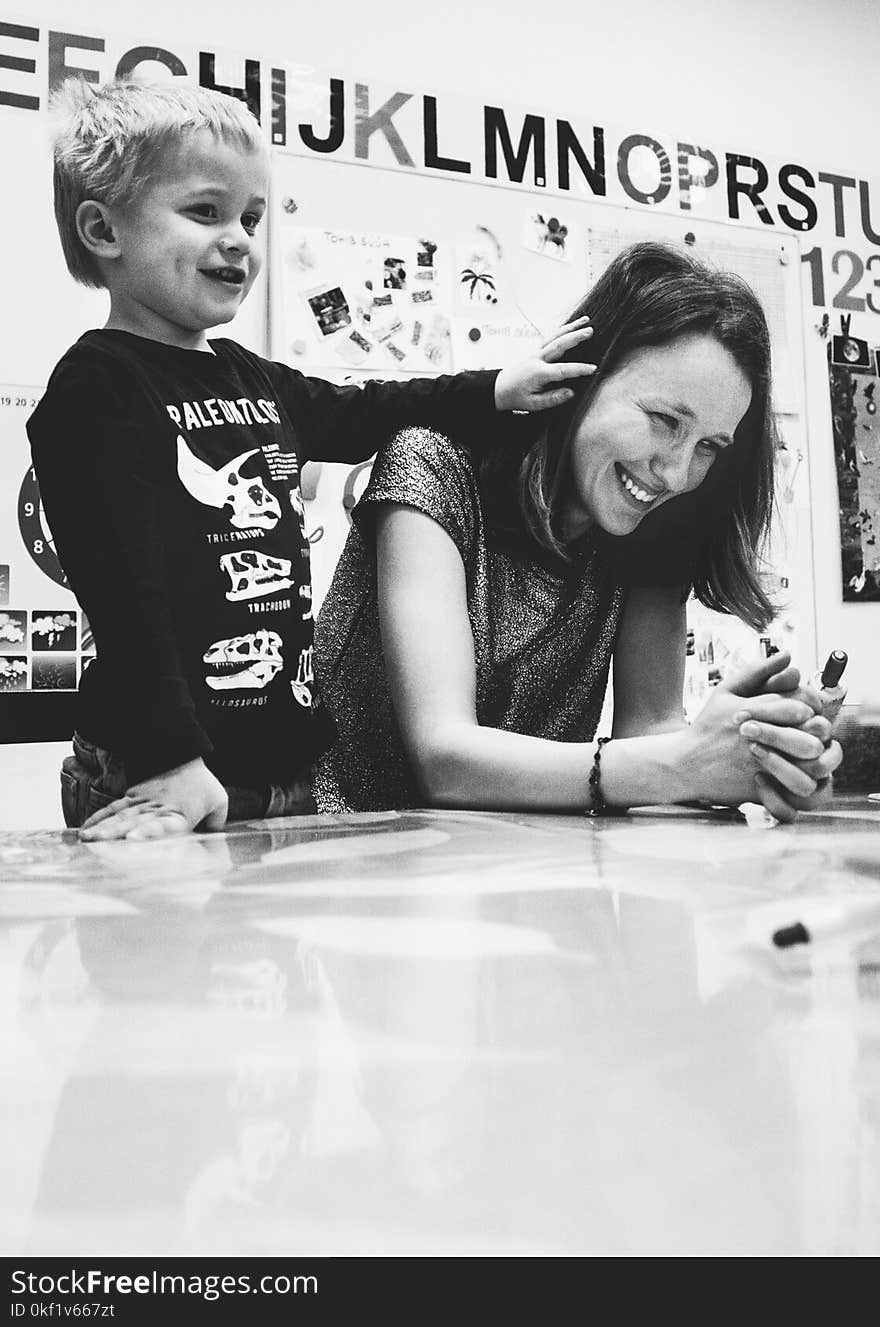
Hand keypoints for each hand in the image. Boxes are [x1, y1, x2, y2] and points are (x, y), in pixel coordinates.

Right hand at [79, 757, 227, 840]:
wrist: (182, 753)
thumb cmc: (201, 782)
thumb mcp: (217, 801)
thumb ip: (215, 824)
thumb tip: (214, 843)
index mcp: (177, 814)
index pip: (161, 824)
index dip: (147, 831)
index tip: (132, 836)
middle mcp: (156, 809)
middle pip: (133, 822)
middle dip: (114, 834)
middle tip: (97, 844)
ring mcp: (141, 802)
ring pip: (119, 816)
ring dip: (102, 828)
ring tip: (85, 838)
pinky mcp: (131, 797)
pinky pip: (113, 808)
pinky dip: (98, 819)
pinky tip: (85, 829)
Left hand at [494, 316, 596, 411]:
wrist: (497, 388)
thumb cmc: (514, 397)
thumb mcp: (533, 404)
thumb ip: (552, 399)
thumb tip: (570, 392)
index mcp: (537, 373)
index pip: (562, 370)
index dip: (579, 369)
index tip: (593, 368)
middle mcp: (537, 359)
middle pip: (559, 344)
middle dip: (575, 336)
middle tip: (590, 331)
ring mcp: (535, 353)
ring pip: (555, 336)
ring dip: (570, 327)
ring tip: (585, 319)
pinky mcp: (535, 351)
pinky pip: (550, 337)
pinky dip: (561, 330)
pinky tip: (571, 325)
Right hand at [677, 652, 829, 816]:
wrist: (684, 766)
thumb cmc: (708, 726)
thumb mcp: (725, 692)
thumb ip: (756, 671)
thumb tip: (787, 655)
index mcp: (752, 711)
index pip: (800, 703)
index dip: (812, 705)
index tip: (809, 709)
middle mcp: (759, 738)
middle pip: (812, 731)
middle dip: (819, 729)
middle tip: (815, 731)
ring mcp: (761, 766)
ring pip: (811, 762)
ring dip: (818, 756)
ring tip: (811, 753)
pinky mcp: (761, 789)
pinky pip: (798, 788)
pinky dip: (806, 779)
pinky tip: (800, 771)